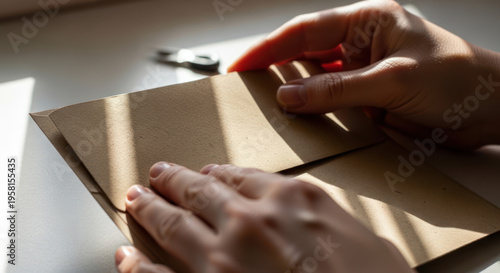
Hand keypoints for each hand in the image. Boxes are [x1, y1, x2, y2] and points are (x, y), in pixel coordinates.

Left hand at [116, 162, 413, 272]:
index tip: (207, 172)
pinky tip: (124, 257)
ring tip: (135, 198)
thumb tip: (323, 226)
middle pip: (200, 191)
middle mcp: (251, 219)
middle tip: (158, 174)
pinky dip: (136, 266)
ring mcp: (222, 257)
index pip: (245, 176)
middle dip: (175, 180)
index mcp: (293, 200)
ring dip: (150, 208)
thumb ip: (336, 225)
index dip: (220, 173)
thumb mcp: (372, 245)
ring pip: (173, 222)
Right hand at [228, 0, 499, 148]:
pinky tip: (300, 121)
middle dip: (274, 68)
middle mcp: (361, 43)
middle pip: (305, 53)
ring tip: (263, 106)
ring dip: (294, 93)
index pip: (305, 31)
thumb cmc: (459, 80)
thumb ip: (337, 89)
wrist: (493, 111)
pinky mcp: (368, 97)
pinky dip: (315, 112)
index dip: (269, 47)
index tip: (241, 65)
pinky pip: (332, 103)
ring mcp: (363, 72)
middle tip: (245, 87)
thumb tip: (290, 95)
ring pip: (316, 80)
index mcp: (367, 21)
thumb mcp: (394, 81)